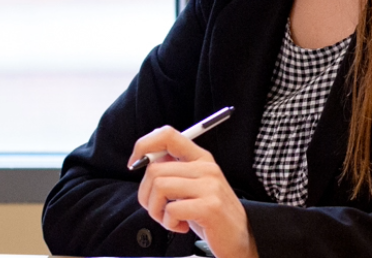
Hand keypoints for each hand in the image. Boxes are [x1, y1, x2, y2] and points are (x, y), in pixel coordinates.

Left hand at [130, 126, 258, 257]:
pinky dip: (169, 222)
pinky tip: (181, 226)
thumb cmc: (208, 212)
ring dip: (156, 210)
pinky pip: (171, 209)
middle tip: (159, 210)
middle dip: (146, 195)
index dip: (144, 145)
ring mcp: (210, 186)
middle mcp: (206, 168)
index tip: (134, 164)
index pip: (167, 134)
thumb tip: (142, 160)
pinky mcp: (210, 207)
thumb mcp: (191, 185)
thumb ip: (172, 170)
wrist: (238, 237)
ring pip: (159, 187)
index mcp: (200, 158)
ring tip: (170, 219)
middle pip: (155, 169)